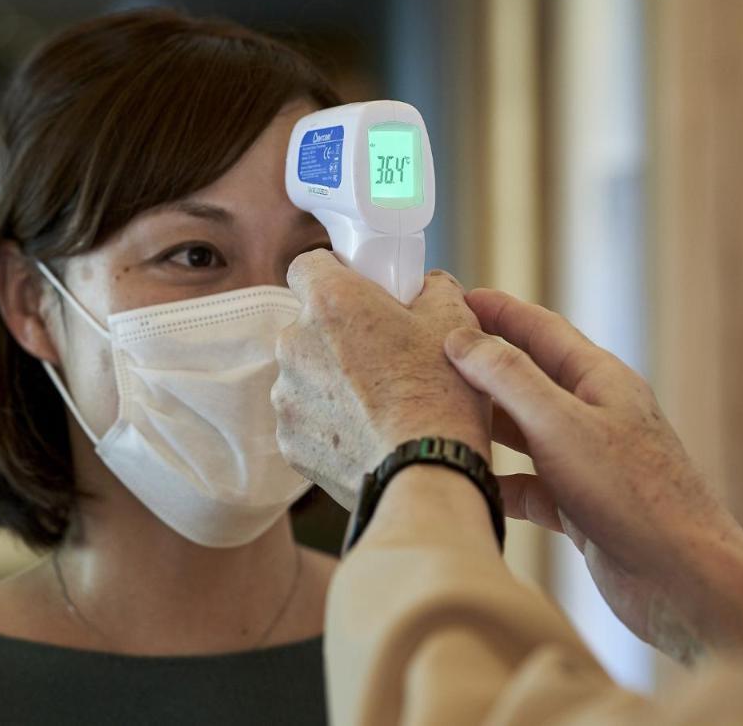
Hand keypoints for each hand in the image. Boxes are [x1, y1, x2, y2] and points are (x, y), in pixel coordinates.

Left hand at [272, 250, 489, 509]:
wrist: (427, 476)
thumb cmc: (442, 396)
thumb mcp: (455, 320)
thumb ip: (432, 288)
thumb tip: (425, 286)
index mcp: (329, 303)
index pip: (306, 265)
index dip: (333, 274)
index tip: (357, 290)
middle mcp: (294, 344)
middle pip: (308, 324)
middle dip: (339, 333)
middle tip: (383, 353)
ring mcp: (287, 395)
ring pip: (306, 374)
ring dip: (332, 381)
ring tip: (380, 402)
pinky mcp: (289, 440)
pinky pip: (306, 418)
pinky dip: (329, 422)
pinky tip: (367, 432)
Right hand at [447, 289, 742, 669]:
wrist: (682, 579)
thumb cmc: (631, 492)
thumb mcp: (560, 423)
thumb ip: (507, 377)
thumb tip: (460, 338)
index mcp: (598, 379)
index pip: (540, 329)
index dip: (498, 310)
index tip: (455, 296)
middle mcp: (593, 414)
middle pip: (526, 377)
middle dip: (480, 365)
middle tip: (430, 355)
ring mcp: (587, 461)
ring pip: (523, 431)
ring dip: (483, 422)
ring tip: (436, 412)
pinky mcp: (579, 505)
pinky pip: (526, 484)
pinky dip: (497, 483)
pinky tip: (468, 484)